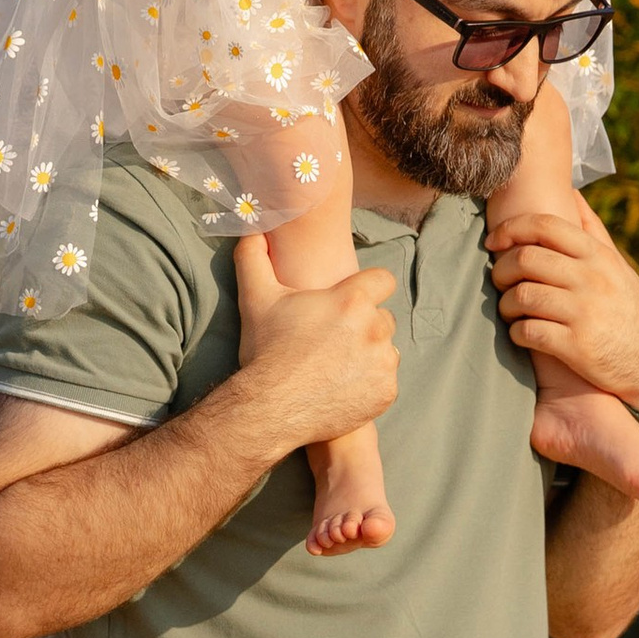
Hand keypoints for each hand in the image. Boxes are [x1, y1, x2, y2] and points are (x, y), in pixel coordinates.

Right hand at [229, 232, 398, 451]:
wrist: (270, 409)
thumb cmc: (266, 351)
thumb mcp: (256, 299)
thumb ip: (253, 257)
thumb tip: (251, 228)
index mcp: (353, 299)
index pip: (383, 280)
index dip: (367, 290)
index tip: (350, 303)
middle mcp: (376, 327)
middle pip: (382, 317)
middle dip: (363, 325)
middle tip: (333, 340)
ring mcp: (384, 362)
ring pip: (386, 350)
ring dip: (369, 354)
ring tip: (337, 366)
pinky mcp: (386, 392)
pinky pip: (386, 381)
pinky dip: (370, 384)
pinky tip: (343, 387)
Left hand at [489, 195, 638, 409]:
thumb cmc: (627, 310)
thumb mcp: (618, 267)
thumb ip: (592, 231)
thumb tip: (571, 193)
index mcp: (598, 256)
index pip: (546, 226)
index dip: (511, 228)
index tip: (493, 241)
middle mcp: (592, 280)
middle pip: (526, 258)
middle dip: (501, 270)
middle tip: (500, 282)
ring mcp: (584, 313)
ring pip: (522, 295)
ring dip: (505, 304)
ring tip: (510, 311)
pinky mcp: (576, 346)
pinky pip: (529, 332)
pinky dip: (516, 333)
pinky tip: (522, 334)